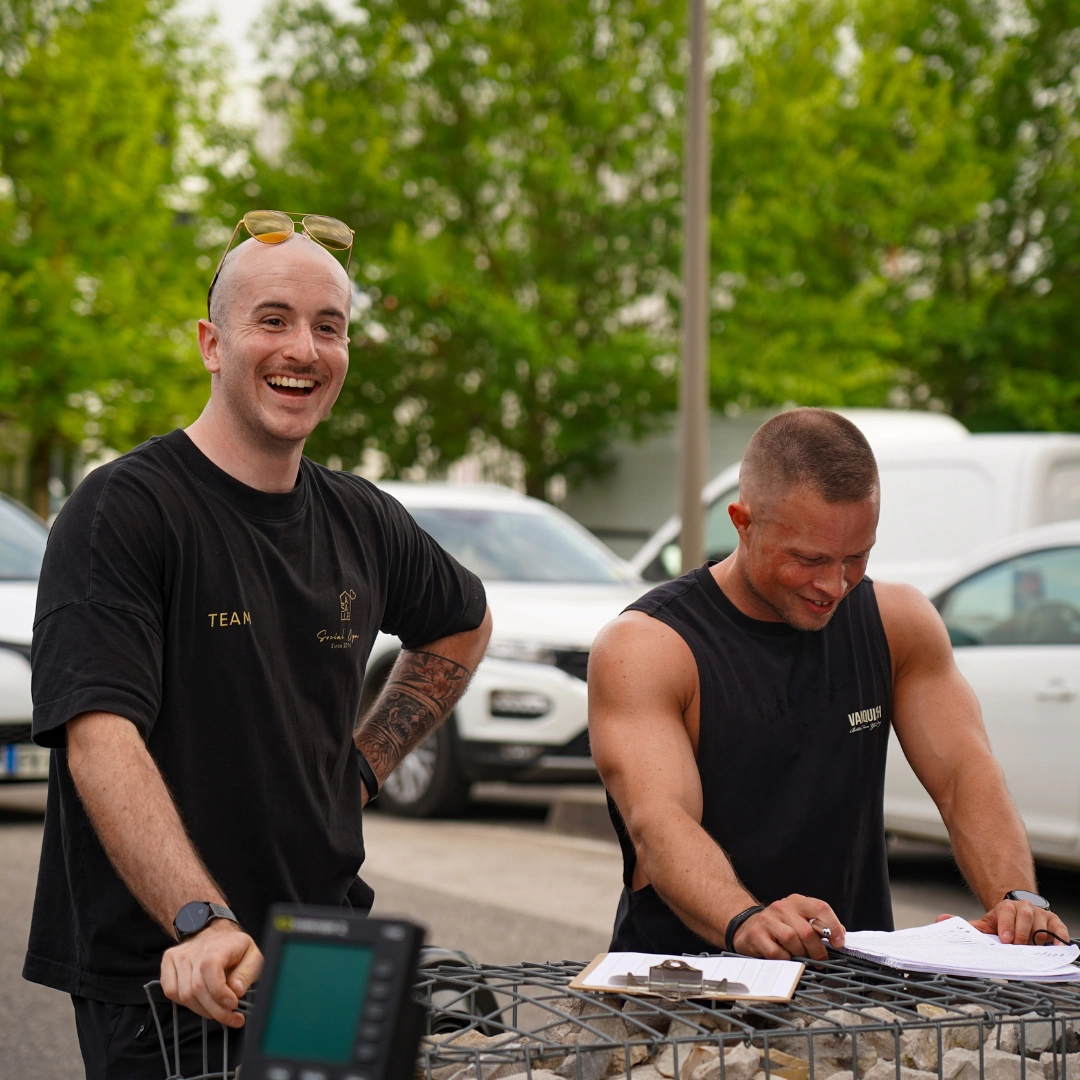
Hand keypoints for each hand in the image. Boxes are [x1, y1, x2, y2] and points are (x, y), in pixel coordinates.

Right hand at [160, 920, 263, 1026]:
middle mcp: (193, 951)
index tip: (233, 1005)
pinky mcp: (168, 963)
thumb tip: (236, 990)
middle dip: (215, 1010)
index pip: (211, 971)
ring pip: (184, 995)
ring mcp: (178, 956)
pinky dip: (185, 1003)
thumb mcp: (253, 956)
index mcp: (217, 947)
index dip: (221, 993)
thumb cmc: (235, 947)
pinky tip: (200, 1002)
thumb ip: (247, 973)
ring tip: (217, 1010)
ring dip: (202, 1010)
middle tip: (230, 1017)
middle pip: (197, 989)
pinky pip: (171, 991)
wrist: (217, 933)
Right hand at [731, 894, 845, 960]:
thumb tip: (840, 934)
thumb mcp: (800, 919)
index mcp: (797, 902)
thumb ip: (819, 925)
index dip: (833, 926)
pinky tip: (784, 957)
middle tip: (819, 959)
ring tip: (799, 956)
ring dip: (800, 954)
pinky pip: (777, 952)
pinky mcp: (756, 933)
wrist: (747, 925)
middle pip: (807, 931)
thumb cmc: (780, 926)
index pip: (820, 908)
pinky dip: (785, 959)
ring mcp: (767, 919)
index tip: (838, 943)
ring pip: (792, 941)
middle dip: (817, 950)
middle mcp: (782, 907)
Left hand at [938, 903, 1069, 945]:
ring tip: (1034, 949)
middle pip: (1026, 917)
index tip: (1005, 939)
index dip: (1006, 925)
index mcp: (1006, 908)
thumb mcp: (985, 923)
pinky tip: (1055, 947)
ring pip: (1042, 924)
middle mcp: (1025, 909)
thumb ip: (967, 925)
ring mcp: (1042, 916)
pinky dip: (1059, 939)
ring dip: (1039, 937)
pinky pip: (1060, 931)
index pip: (1006, 913)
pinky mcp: (1056, 924)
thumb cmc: (1002, 923)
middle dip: (1022, 932)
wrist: (1018, 913)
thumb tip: (941, 920)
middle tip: (1018, 946)